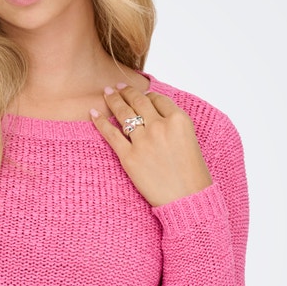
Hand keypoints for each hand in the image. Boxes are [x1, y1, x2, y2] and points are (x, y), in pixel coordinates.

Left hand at [90, 83, 211, 206]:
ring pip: (124, 113)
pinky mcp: (129, 157)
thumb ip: (174, 125)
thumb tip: (157, 115)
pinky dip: (100, 122)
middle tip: (118, 86)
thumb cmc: (193, 174)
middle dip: (127, 91)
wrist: (188, 199)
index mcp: (179, 120)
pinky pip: (111, 134)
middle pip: (139, 101)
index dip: (148, 96)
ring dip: (113, 99)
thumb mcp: (190, 140)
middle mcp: (160, 126)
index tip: (142, 95)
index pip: (158, 99)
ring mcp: (143, 141)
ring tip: (107, 92)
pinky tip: (93, 113)